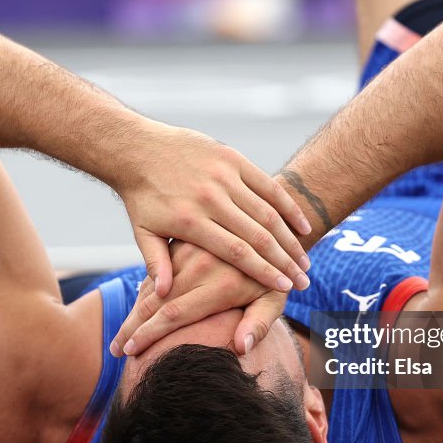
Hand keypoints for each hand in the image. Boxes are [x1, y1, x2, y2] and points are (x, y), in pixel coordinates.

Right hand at [109, 241, 288, 356]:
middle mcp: (201, 267)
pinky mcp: (182, 244)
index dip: (149, 336)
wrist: (269, 226)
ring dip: (132, 313)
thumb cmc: (276, 275)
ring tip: (117, 339)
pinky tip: (133, 314)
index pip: (174, 316)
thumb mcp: (276, 299)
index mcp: (221, 285)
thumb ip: (260, 324)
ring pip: (151, 287)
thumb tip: (240, 347)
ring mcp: (189, 252)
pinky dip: (142, 294)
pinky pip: (156, 272)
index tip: (130, 354)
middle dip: (132, 329)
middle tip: (114, 352)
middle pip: (155, 303)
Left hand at [116, 124, 311, 297]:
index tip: (284, 288)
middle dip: (284, 261)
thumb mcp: (143, 232)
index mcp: (190, 220)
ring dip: (290, 238)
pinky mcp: (232, 159)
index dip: (263, 271)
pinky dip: (287, 206)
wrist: (138, 148)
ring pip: (267, 212)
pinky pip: (267, 185)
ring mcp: (223, 176)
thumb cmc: (142, 196)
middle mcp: (210, 198)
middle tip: (304, 281)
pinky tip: (303, 226)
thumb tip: (165, 295)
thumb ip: (156, 263)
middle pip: (258, 235)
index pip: (236, 251)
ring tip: (305, 261)